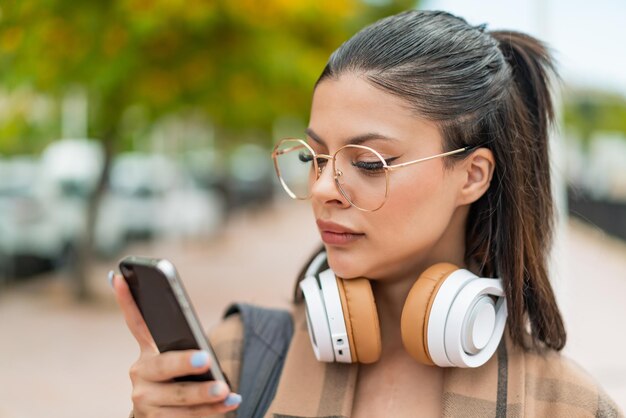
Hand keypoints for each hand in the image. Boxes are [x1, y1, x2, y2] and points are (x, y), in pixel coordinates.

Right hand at [111, 273, 240, 416]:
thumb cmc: (179, 382)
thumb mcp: (179, 363)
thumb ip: (185, 350)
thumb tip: (205, 354)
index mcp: (147, 353)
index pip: (136, 322)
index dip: (126, 299)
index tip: (121, 277)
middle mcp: (140, 374)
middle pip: (164, 365)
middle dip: (184, 362)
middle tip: (206, 359)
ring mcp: (144, 400)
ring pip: (179, 396)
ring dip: (205, 394)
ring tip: (225, 390)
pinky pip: (186, 417)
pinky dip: (211, 411)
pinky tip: (229, 404)